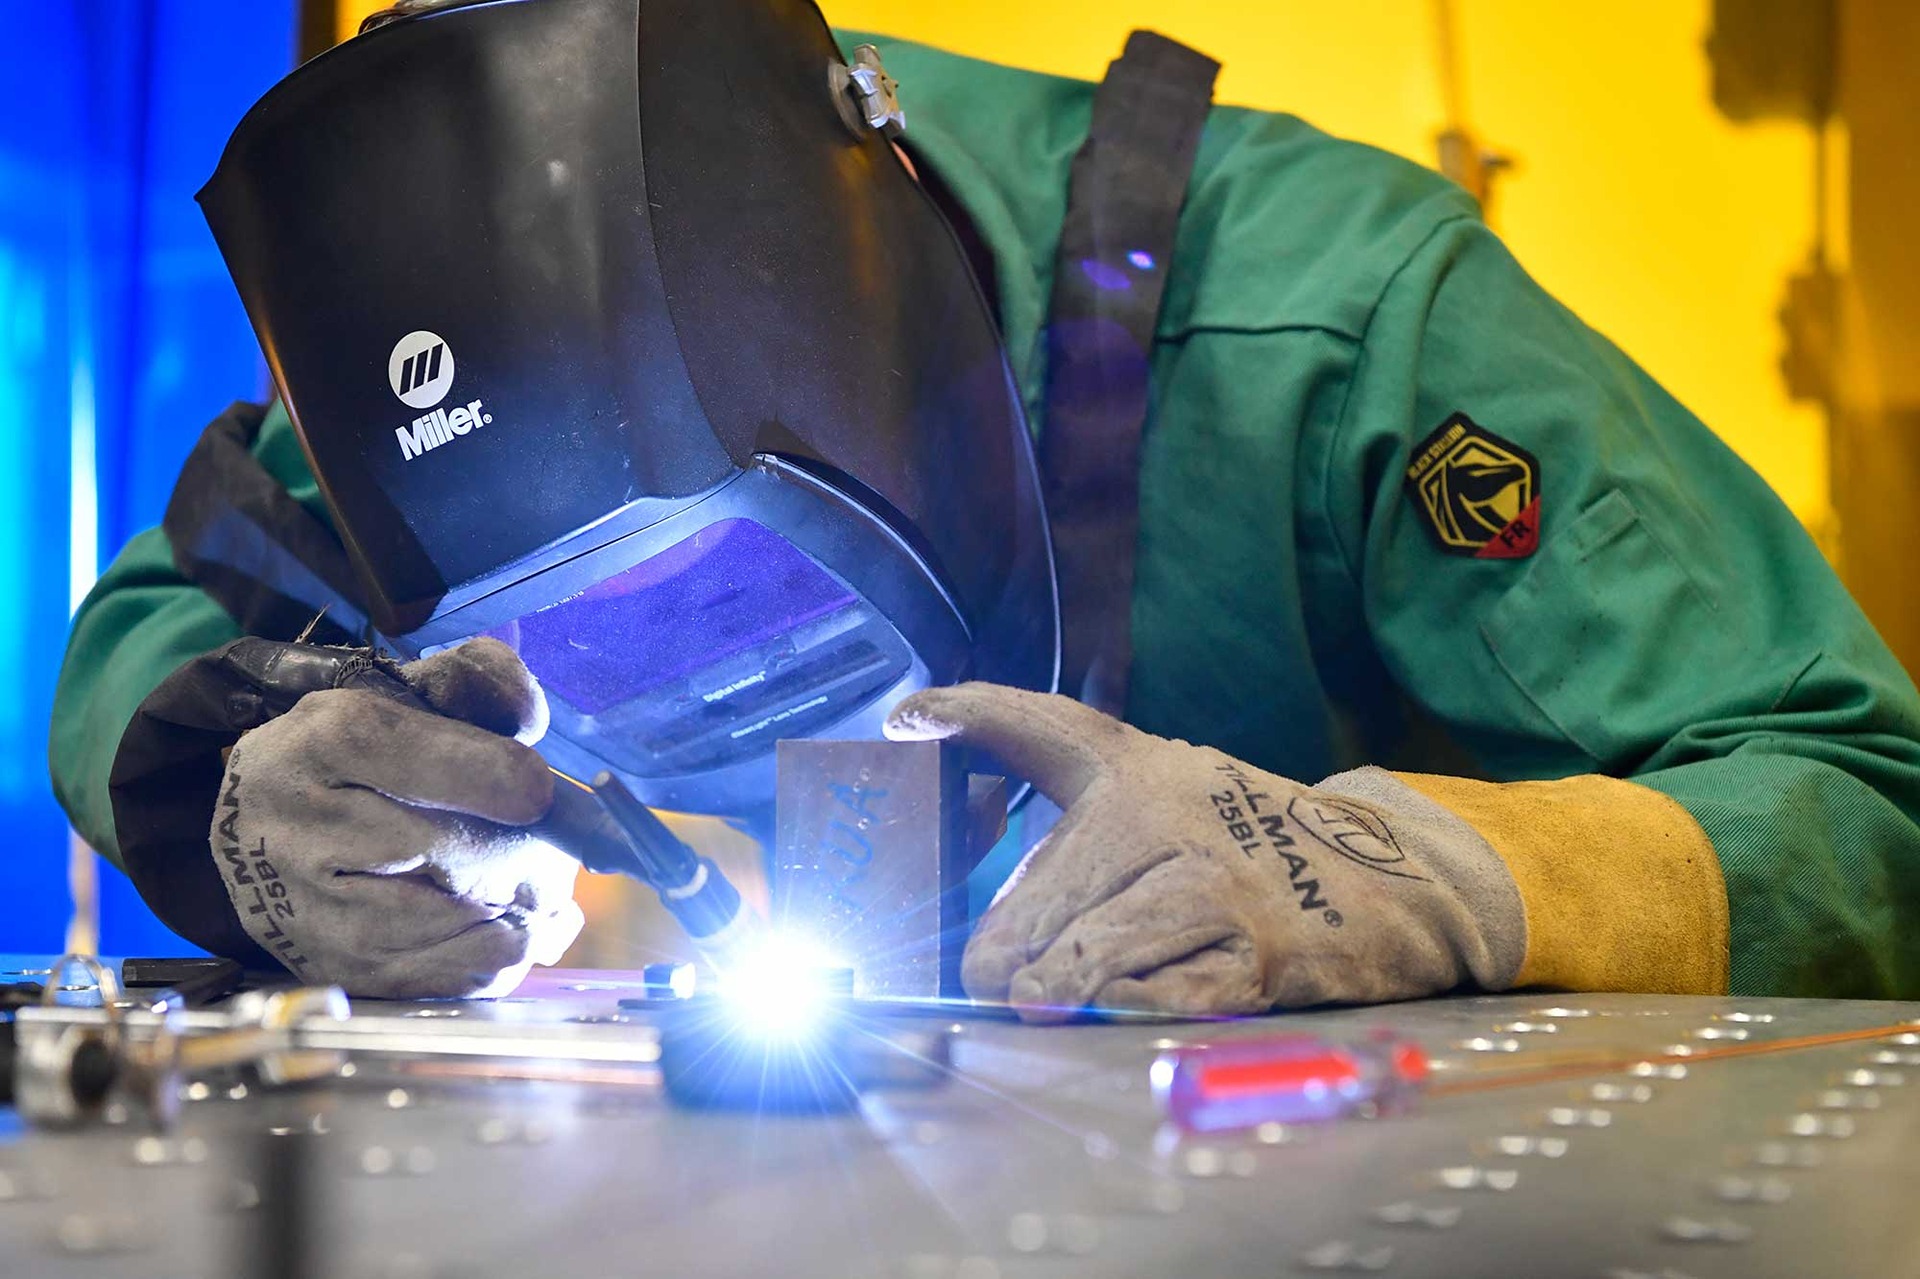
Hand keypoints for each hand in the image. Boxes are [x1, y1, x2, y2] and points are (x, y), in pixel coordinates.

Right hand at [210, 638, 583, 998]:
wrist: (262, 825)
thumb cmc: (360, 756)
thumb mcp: (408, 691)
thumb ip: (480, 681)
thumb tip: (530, 722)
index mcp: (327, 741)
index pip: (433, 762)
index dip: (506, 781)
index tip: (539, 793)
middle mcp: (306, 830)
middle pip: (458, 853)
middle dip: (529, 854)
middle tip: (554, 848)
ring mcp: (315, 912)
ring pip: (465, 922)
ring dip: (522, 905)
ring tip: (532, 883)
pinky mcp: (342, 970)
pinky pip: (457, 976)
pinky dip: (504, 950)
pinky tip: (508, 921)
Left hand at [886, 684, 1524, 1020]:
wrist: (1379, 878)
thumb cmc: (1221, 826)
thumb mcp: (1129, 762)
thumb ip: (1020, 732)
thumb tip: (910, 712)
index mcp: (1127, 770)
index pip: (1035, 743)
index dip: (967, 752)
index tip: (908, 754)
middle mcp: (1170, 822)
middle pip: (1049, 900)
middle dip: (1004, 955)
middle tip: (985, 981)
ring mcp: (1217, 892)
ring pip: (1096, 954)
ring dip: (1054, 989)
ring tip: (1034, 1003)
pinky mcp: (1257, 961)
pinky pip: (1165, 1000)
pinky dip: (1128, 1011)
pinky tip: (1115, 1010)